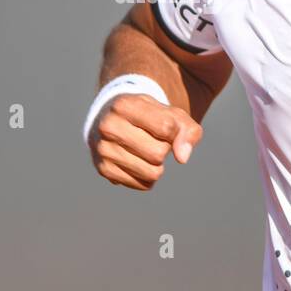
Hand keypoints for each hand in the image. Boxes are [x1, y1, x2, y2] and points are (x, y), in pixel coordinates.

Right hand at [88, 93, 203, 191]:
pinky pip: (143, 185)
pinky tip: (138, 161)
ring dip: (157, 165)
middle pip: (158, 153)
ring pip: (152, 172)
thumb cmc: (147, 116)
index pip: (166, 127)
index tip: (165, 126)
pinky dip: (148, 177)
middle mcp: (109, 127)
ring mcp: (103, 149)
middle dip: (164, 149)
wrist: (112, 121)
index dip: (174, 131)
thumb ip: (187, 129)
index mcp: (125, 105)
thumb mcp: (169, 113)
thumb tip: (182, 158)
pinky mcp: (104, 170)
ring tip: (145, 151)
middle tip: (153, 139)